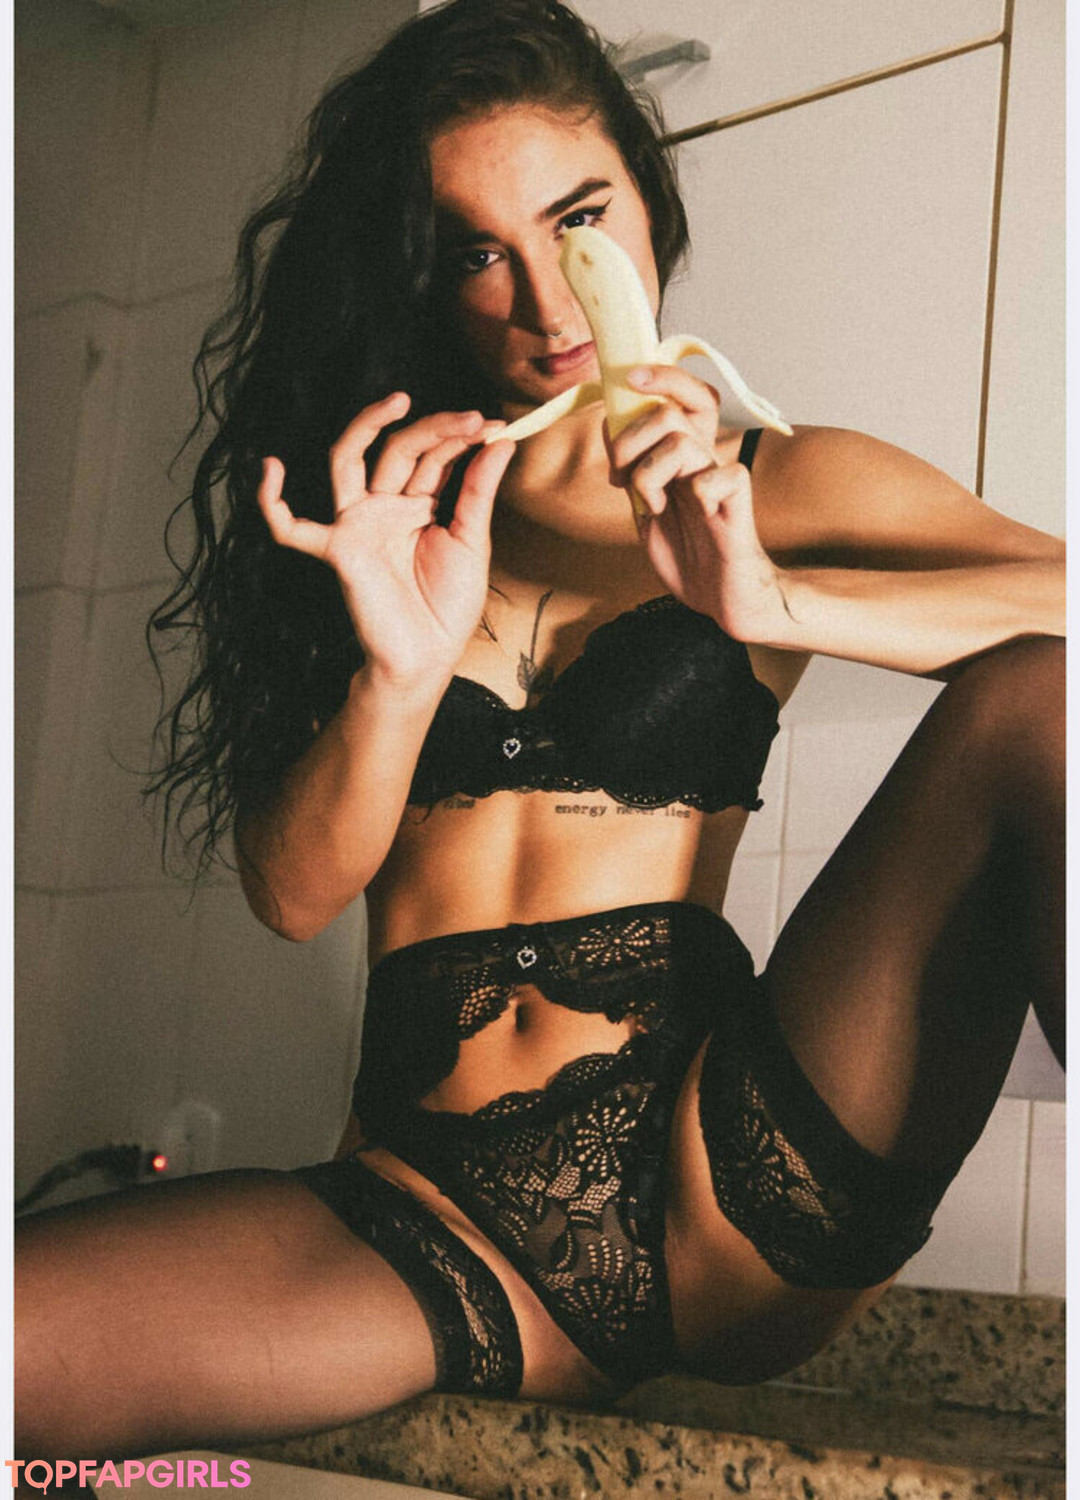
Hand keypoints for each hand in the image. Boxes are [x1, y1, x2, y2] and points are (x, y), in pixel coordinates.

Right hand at [257, 391, 514, 684]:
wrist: (428, 657)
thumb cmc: (448, 606)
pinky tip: (270, 470)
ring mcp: (358, 525)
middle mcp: (385, 506)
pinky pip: (291, 529)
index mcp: (418, 504)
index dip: (462, 438)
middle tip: (473, 420)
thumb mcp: (472, 541)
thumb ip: (478, 491)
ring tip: (398, 401)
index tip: (495, 426)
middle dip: (436, 429)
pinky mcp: (337, 551)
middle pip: (399, 450)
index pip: (434, 456)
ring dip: (367, 427)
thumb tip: (500, 442)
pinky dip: (272, 503)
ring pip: (349, 461)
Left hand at [606, 366, 789, 641]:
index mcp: (681, 455)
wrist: (721, 599)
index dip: (660, 377)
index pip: (679, 396)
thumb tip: (611, 425)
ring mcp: (719, 478)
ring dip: (651, 475)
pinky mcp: (737, 502)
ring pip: (682, 442)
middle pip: (668, 413)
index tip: (627, 380)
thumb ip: (631, 470)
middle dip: (628, 442)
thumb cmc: (687, 553)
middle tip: (621, 477)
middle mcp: (702, 458)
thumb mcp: (644, 508)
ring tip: (653, 505)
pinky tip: (695, 517)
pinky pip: (716, 478)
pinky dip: (695, 497)